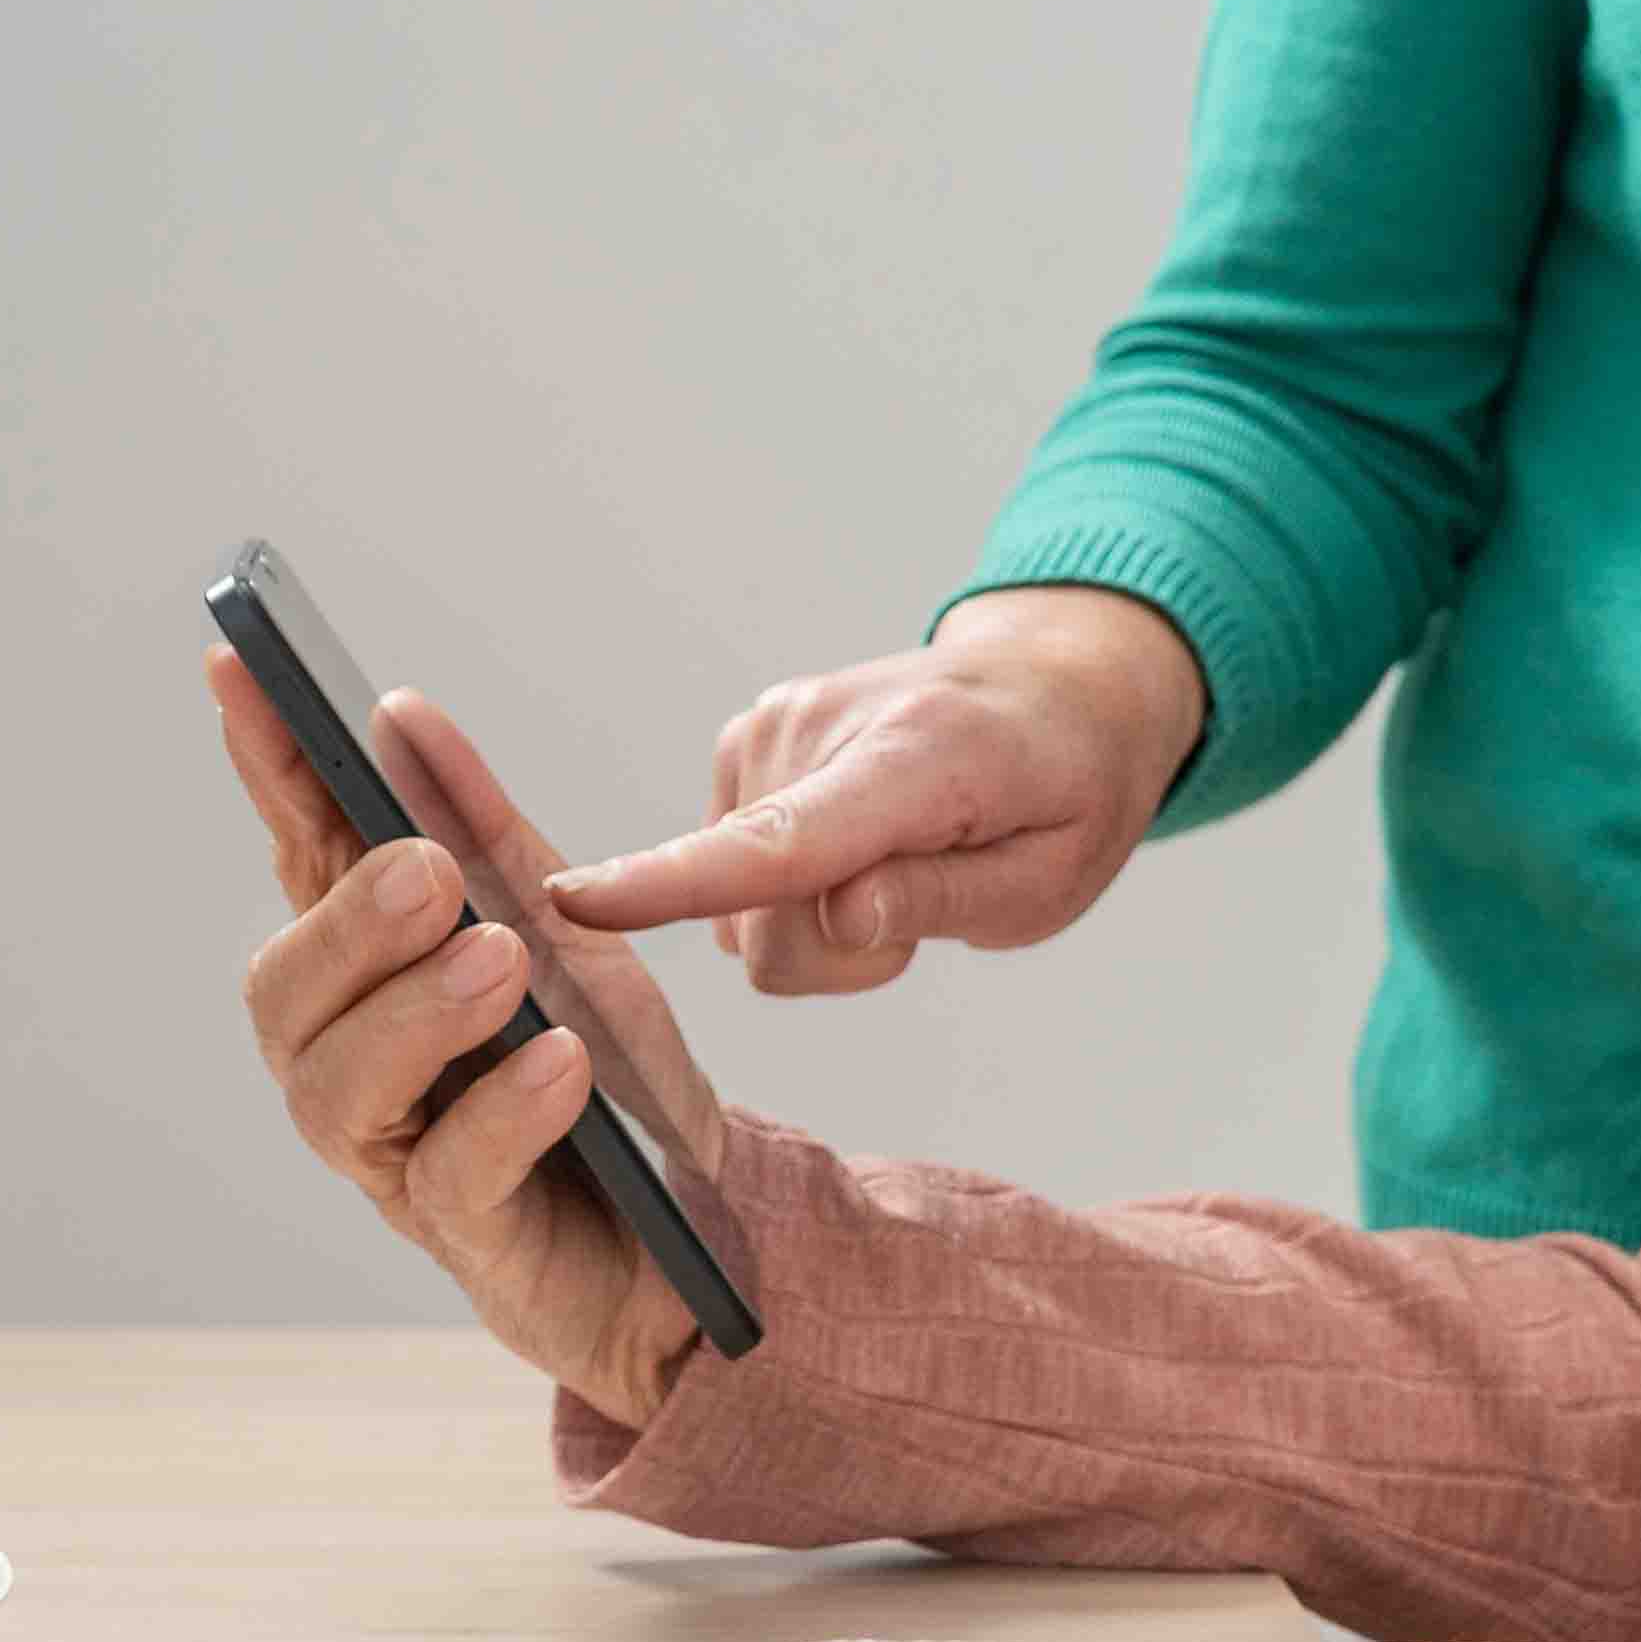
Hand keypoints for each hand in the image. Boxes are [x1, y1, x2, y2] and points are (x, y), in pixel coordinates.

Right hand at [206, 647, 719, 1424]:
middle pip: (285, 993)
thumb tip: (398, 713)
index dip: (267, 773)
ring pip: (339, 1090)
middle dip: (346, 922)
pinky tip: (557, 1066)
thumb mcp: (565, 928)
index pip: (299, 861)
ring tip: (498, 960)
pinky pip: (456, 1176)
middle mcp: (358, 1066)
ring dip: (414, 1012)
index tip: (243, 671)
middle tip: (426, 870)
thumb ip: (482, 829)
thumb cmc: (607, 1080)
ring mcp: (404, 1157)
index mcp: (373, 977)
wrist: (705, 1227)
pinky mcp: (472, 1238)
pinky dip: (503, 1112)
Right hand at [536, 585, 1205, 995]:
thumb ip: (945, 899)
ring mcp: (773, 728)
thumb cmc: (1064, 789)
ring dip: (815, 922)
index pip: (783, 840)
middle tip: (917, 912)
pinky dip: (791, 884)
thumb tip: (841, 917)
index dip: (677, 883)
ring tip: (896, 866)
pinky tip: (856, 844)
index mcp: (913, 760)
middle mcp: (820, 729)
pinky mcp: (746, 742)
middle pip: (761, 920)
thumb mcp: (1051, 878)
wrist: (1051, 687)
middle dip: (835, 954)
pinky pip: (733, 869)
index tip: (576, 901)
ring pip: (739, 909)